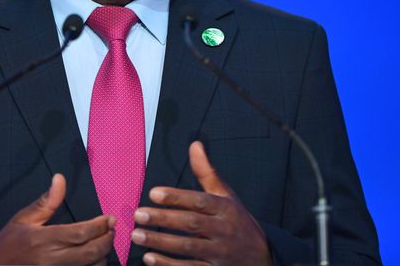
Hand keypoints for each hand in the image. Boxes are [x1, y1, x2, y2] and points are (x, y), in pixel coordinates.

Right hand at [0, 173, 114, 264]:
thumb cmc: (8, 244)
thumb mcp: (23, 219)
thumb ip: (45, 202)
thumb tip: (60, 179)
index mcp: (43, 240)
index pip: (81, 233)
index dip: (100, 226)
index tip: (109, 218)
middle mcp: (51, 260)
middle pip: (91, 252)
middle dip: (107, 239)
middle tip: (112, 229)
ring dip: (103, 255)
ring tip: (104, 242)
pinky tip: (94, 257)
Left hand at [131, 141, 270, 265]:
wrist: (261, 256)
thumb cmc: (237, 220)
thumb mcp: (226, 195)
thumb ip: (207, 171)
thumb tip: (195, 145)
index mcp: (225, 208)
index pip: (200, 201)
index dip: (177, 197)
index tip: (154, 193)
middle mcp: (223, 230)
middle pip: (192, 224)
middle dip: (164, 219)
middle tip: (138, 214)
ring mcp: (219, 252)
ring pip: (189, 247)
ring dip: (161, 242)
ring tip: (137, 235)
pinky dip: (168, 264)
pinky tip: (150, 257)